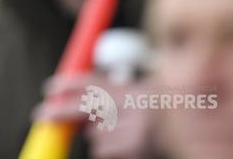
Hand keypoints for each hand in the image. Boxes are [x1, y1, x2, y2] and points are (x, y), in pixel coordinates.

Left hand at [33, 73, 156, 158]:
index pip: (92, 82)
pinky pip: (104, 151)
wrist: (193, 127)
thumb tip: (84, 110)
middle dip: (58, 111)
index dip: (67, 84)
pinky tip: (127, 144)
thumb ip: (115, 96)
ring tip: (123, 132)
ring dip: (100, 136)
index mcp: (129, 89)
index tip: (49, 88)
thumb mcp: (143, 93)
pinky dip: (109, 149)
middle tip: (40, 114)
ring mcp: (132, 129)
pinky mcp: (133, 148)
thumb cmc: (165, 109)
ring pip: (95, 135)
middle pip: (82, 106)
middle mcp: (129, 106)